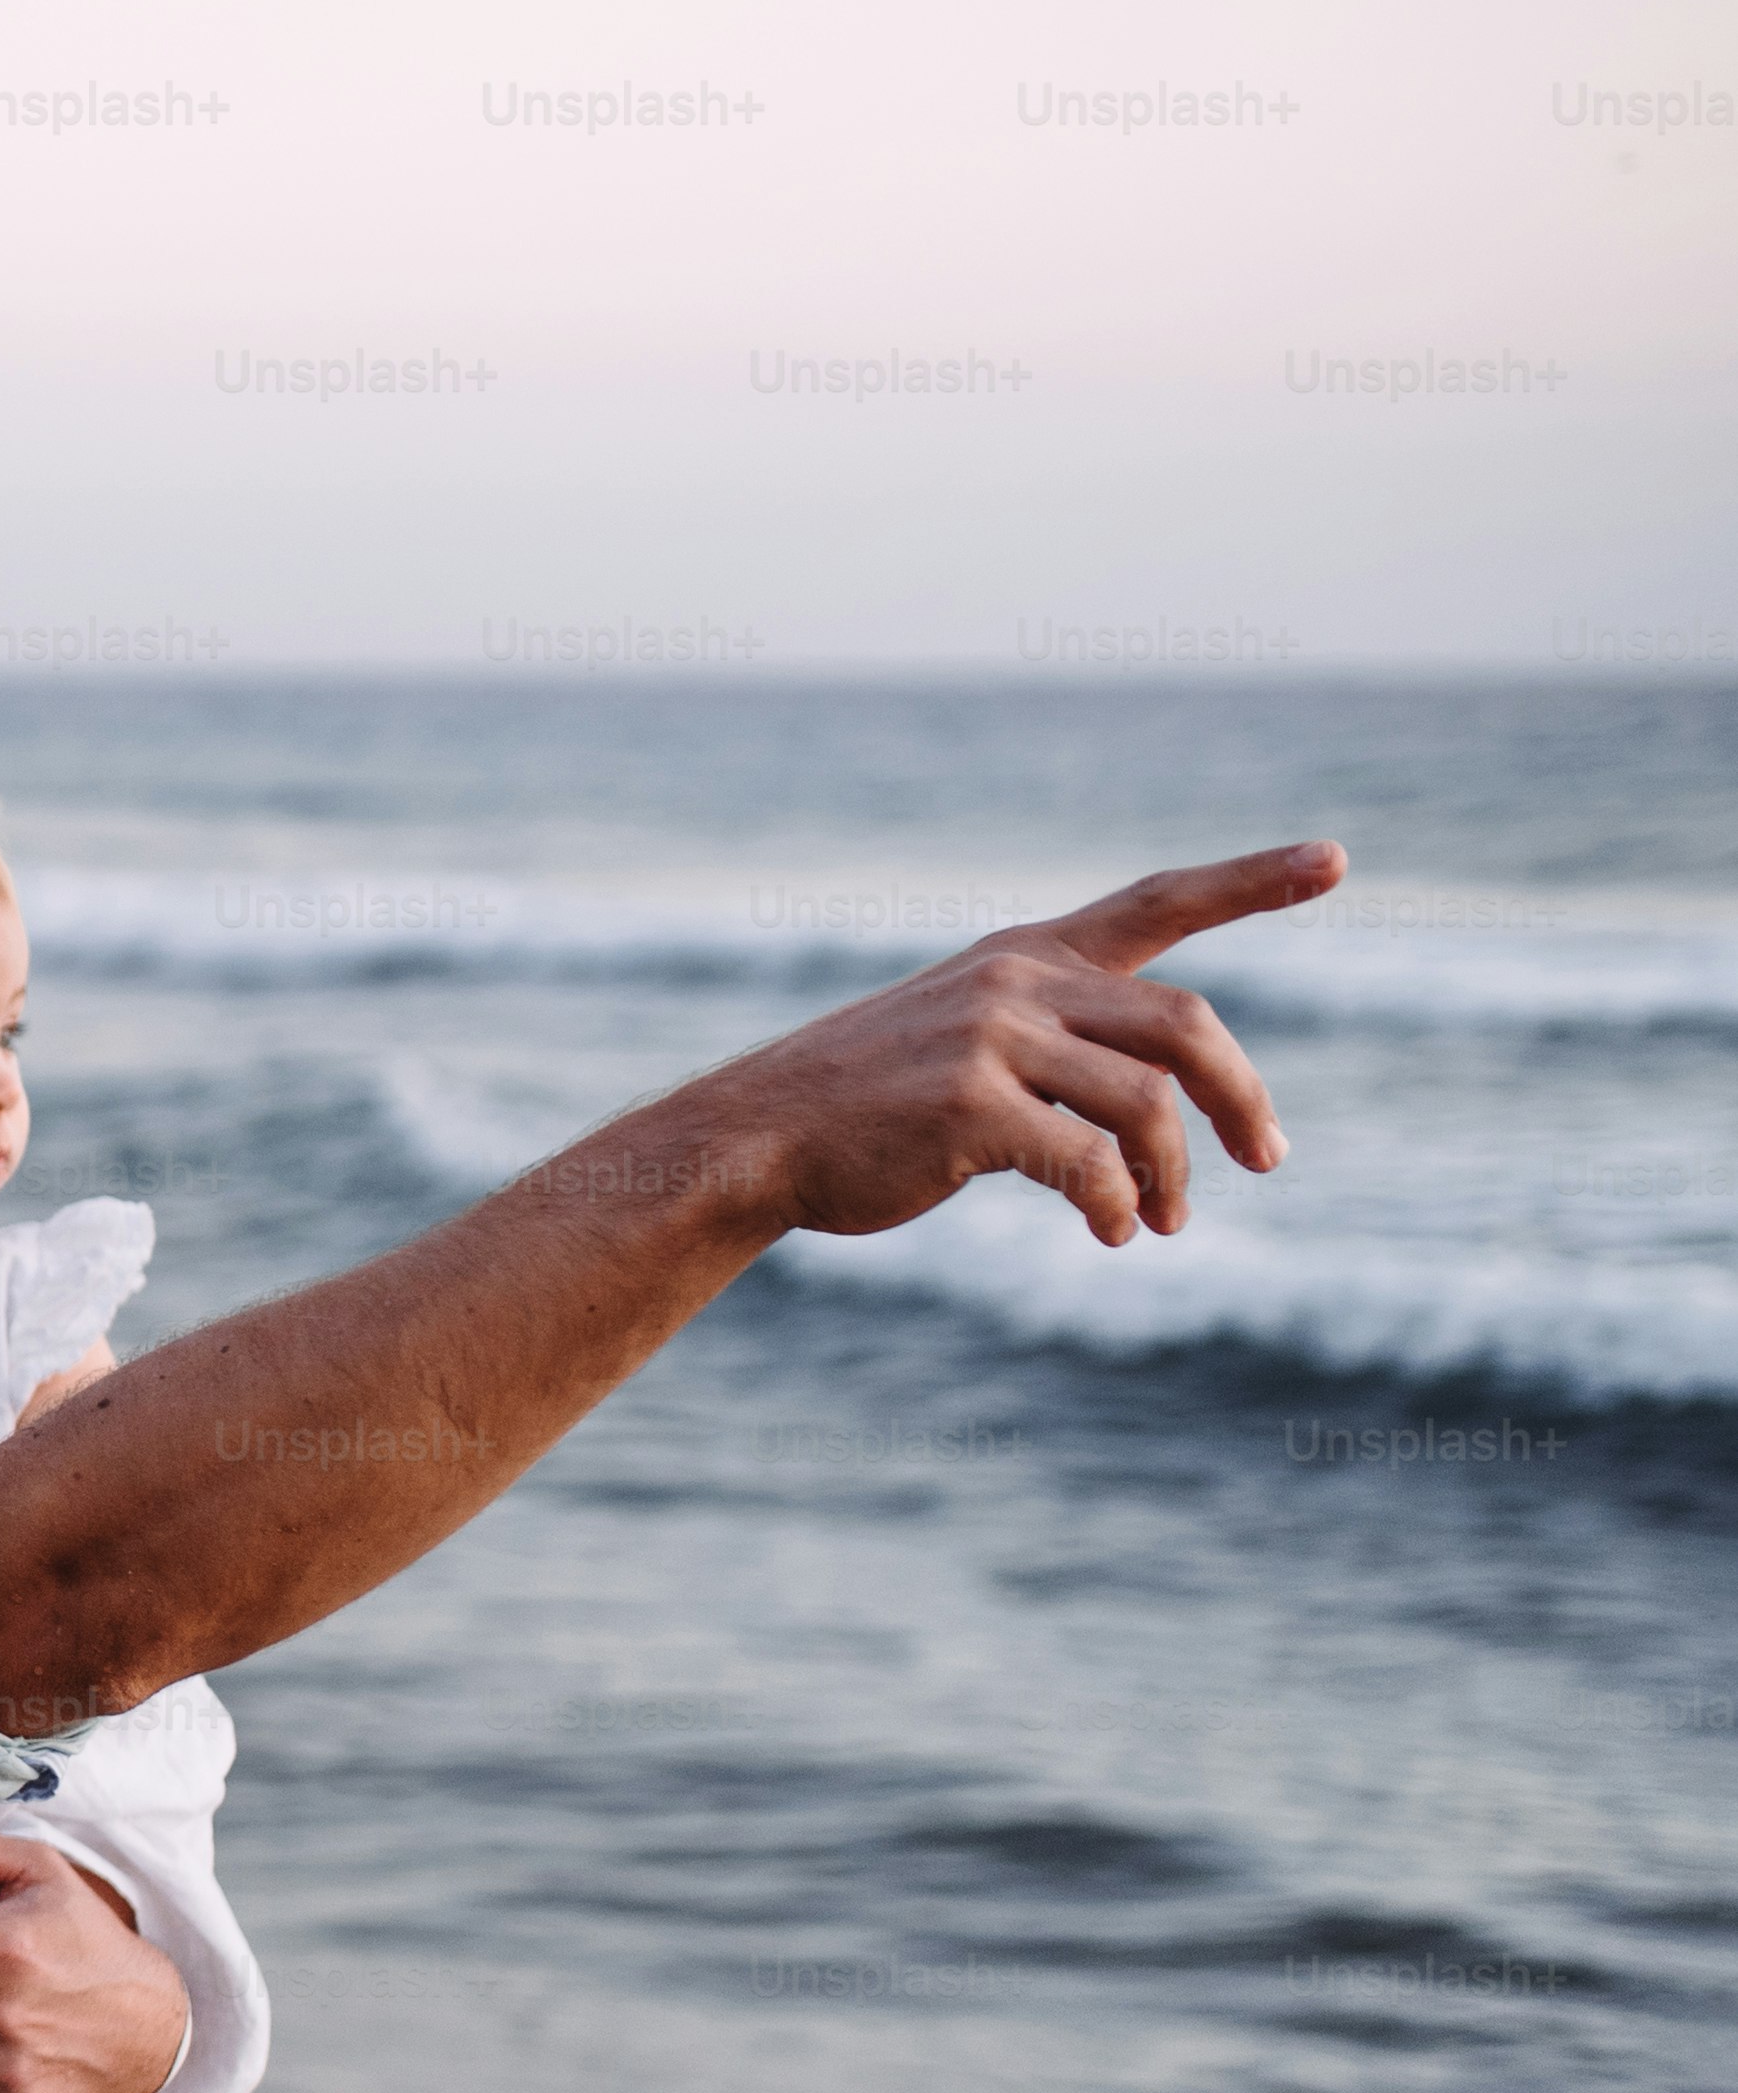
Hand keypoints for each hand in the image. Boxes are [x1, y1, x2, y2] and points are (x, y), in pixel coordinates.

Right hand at [693, 843, 1320, 1248]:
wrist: (754, 1138)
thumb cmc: (864, 1105)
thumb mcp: (959, 1039)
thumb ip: (1054, 1041)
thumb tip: (1159, 1113)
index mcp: (1025, 957)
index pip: (1157, 901)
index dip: (1252, 882)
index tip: (1337, 860)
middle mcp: (1017, 983)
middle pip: (1185, 1025)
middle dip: (1241, 1099)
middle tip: (1267, 1159)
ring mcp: (991, 1041)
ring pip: (1147, 1104)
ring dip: (1174, 1175)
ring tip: (1162, 1223)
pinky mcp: (971, 1109)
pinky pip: (1089, 1163)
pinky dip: (1118, 1206)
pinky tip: (1113, 1232)